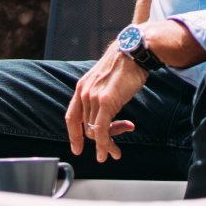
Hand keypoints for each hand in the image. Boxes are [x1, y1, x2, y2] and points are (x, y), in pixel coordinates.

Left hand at [64, 39, 145, 162]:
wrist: (133, 52)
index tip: (77, 148)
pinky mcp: (106, 101)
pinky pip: (101, 129)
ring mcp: (93, 97)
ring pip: (94, 131)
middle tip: (114, 150)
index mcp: (82, 88)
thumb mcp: (106, 82)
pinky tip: (109, 152)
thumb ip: (101, 96)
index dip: (73, 135)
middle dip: (101, 141)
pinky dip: (104, 144)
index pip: (72, 117)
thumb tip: (106, 115)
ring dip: (107, 144)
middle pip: (86, 127)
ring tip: (116, 152)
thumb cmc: (125, 67)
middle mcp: (84, 93)